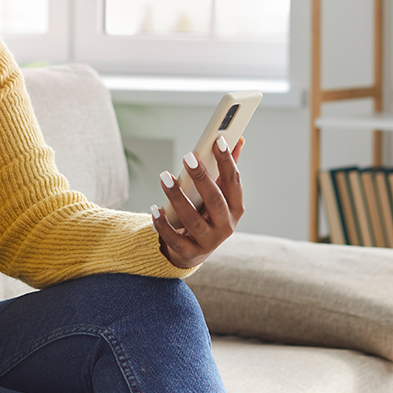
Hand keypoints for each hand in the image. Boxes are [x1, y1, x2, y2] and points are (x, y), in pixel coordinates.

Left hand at [150, 136, 245, 269]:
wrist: (195, 251)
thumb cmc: (208, 215)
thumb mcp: (220, 196)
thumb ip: (226, 170)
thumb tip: (238, 139)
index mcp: (236, 208)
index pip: (234, 182)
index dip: (228, 161)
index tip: (218, 140)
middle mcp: (226, 226)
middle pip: (214, 200)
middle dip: (201, 177)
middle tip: (188, 156)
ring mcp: (208, 241)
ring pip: (192, 219)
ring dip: (178, 197)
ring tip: (164, 178)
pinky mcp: (189, 253)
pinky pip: (174, 239)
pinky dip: (163, 224)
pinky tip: (154, 209)